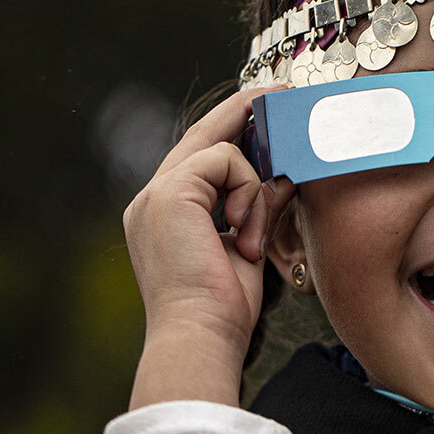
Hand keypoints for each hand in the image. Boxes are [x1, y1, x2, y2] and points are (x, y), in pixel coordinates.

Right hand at [121, 86, 295, 407]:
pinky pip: (226, 161)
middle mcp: (151, 200)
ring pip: (221, 150)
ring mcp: (155, 194)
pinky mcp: (170, 193)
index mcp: (163, 216)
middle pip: (201, 137)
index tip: (267, 112)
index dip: (231, 131)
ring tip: (249, 239)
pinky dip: (247, 195)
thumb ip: (257, 207)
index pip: (198, 157)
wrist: (201, 338)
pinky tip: (242, 237)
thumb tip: (282, 178)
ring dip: (252, 189)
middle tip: (281, 95)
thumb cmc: (222, 310)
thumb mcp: (246, 247)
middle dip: (243, 112)